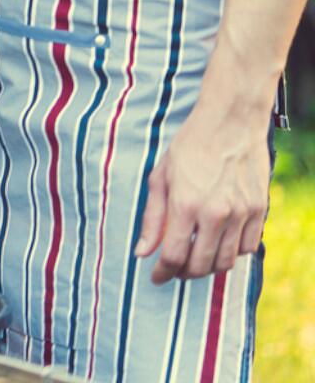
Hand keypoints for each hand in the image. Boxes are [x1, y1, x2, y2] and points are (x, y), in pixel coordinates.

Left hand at [135, 94, 271, 283]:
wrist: (230, 123)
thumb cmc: (189, 147)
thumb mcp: (160, 178)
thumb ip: (151, 218)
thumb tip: (142, 252)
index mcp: (185, 204)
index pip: (173, 255)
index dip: (162, 272)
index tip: (156, 277)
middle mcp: (215, 213)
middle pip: (200, 265)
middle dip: (183, 273)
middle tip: (174, 269)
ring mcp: (241, 213)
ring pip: (225, 261)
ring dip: (207, 267)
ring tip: (194, 258)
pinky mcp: (259, 210)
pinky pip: (247, 248)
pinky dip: (231, 253)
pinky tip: (218, 244)